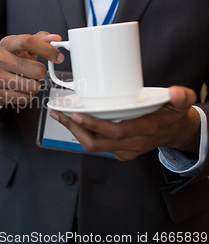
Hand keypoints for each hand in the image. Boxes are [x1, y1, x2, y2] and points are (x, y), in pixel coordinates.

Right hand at [0, 31, 63, 106]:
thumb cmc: (12, 60)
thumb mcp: (23, 47)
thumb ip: (41, 40)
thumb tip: (56, 39)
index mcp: (6, 44)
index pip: (28, 42)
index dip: (47, 49)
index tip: (59, 57)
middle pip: (36, 69)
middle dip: (42, 73)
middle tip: (36, 72)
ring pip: (33, 86)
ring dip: (35, 86)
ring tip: (27, 81)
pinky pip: (25, 98)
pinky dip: (28, 95)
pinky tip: (21, 89)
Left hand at [50, 86, 200, 160]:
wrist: (175, 132)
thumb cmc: (171, 115)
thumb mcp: (180, 105)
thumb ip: (181, 97)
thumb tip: (177, 92)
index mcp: (145, 130)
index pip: (116, 132)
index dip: (95, 126)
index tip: (77, 115)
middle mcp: (133, 143)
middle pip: (98, 142)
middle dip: (76, 130)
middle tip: (61, 114)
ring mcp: (125, 150)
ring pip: (94, 145)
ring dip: (75, 132)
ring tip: (61, 116)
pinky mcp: (119, 151)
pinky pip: (97, 145)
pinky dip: (82, 134)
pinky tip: (72, 122)